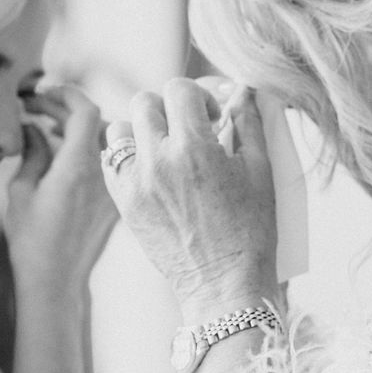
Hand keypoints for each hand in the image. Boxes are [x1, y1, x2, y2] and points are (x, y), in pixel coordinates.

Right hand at [4, 84, 117, 290]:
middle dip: (65, 109)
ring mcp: (112, 186)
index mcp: (77, 165)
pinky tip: (64, 156)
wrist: (56, 281)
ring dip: (78, 128)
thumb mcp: (20, 191)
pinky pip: (108, 161)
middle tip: (36, 109)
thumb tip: (32, 126)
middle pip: (95, 121)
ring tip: (48, 129)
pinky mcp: (115, 200)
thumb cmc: (31, 240)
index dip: (65, 94)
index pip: (85, 110)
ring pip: (104, 140)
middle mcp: (102, 172)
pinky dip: (88, 149)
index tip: (43, 92)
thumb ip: (31, 152)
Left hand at [101, 78, 278, 318]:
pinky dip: (127, 157)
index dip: (198, 96)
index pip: (179, 89)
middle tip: (188, 130)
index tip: (211, 117)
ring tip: (164, 148)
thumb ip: (249, 123)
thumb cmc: (250, 230)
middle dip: (169, 109)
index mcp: (194, 148)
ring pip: (119, 128)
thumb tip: (243, 91)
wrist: (223, 283)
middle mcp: (158, 161)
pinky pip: (110, 161)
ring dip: (140, 130)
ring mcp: (135, 183)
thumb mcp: (260, 171)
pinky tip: (151, 169)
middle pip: (145, 102)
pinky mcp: (124, 203)